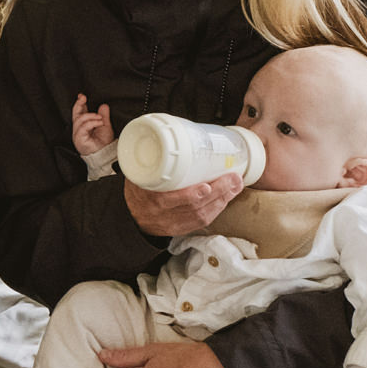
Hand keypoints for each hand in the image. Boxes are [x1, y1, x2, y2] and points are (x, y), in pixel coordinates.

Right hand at [71, 94, 114, 158]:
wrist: (105, 154)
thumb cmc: (104, 143)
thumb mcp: (105, 125)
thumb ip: (103, 115)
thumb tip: (103, 105)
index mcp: (84, 125)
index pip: (79, 112)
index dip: (79, 103)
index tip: (82, 96)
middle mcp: (79, 129)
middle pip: (75, 113)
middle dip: (78, 104)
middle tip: (83, 98)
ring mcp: (77, 134)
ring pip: (79, 119)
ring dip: (91, 116)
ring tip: (100, 118)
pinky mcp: (79, 138)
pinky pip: (83, 127)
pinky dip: (92, 123)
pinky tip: (99, 122)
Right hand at [121, 172, 240, 237]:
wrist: (132, 218)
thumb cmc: (137, 193)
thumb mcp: (136, 176)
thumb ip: (150, 161)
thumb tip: (164, 138)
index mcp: (149, 200)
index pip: (169, 200)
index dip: (189, 195)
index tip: (206, 185)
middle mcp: (162, 214)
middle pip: (193, 207)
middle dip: (217, 192)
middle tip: (232, 178)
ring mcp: (173, 223)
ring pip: (201, 215)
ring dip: (222, 200)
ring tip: (234, 185)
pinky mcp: (182, 229)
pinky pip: (202, 222)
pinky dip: (217, 209)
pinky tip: (226, 198)